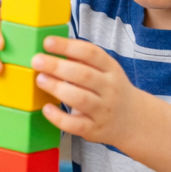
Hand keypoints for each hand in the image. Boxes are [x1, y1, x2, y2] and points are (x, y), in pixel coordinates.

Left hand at [33, 36, 151, 145]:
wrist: (133, 121)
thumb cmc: (110, 90)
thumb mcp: (106, 71)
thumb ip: (83, 60)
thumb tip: (53, 46)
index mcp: (111, 69)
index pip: (91, 53)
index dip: (68, 46)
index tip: (47, 42)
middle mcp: (110, 89)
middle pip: (84, 75)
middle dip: (58, 67)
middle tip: (37, 61)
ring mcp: (103, 111)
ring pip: (80, 99)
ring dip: (57, 88)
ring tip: (40, 80)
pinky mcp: (94, 129)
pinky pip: (75, 124)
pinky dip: (59, 118)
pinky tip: (46, 109)